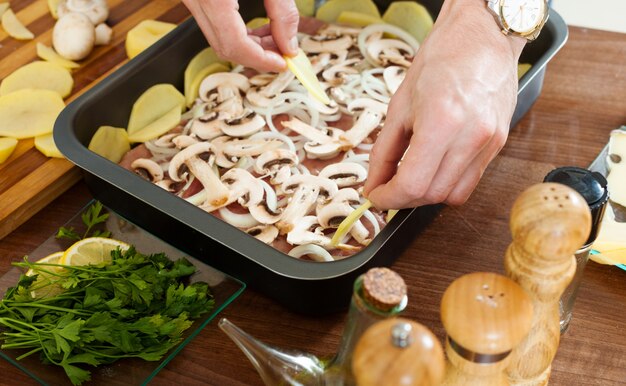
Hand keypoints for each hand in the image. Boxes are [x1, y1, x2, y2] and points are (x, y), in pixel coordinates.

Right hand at [182, 0, 299, 71]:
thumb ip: (282, 12)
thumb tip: (289, 46)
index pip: (235, 45)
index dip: (262, 60)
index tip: (284, 63)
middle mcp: (195, 0)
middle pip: (225, 47)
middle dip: (258, 57)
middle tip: (284, 54)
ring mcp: (193, 0)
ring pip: (219, 40)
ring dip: (250, 47)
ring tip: (277, 39)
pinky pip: (216, 26)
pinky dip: (240, 34)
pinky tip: (261, 30)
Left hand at [364, 0, 525, 209]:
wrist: (482, 36)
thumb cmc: (441, 60)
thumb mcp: (399, 106)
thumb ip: (384, 152)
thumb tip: (374, 183)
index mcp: (441, 121)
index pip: (412, 184)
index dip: (388, 198)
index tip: (376, 196)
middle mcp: (471, 136)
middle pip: (432, 194)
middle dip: (404, 198)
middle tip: (388, 187)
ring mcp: (490, 142)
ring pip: (453, 195)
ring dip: (426, 194)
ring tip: (411, 176)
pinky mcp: (499, 143)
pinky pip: (471, 181)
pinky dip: (447, 183)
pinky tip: (434, 167)